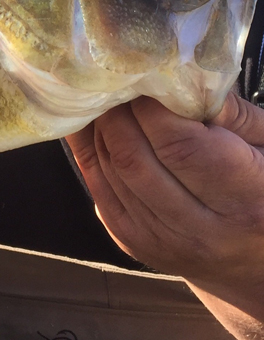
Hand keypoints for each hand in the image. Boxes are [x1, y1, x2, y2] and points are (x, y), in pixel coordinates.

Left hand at [65, 94, 263, 318]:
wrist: (256, 261)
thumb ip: (233, 114)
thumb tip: (182, 78)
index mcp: (246, 200)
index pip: (178, 144)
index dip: (152, 106)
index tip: (147, 79)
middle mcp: (201, 230)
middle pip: (133, 157)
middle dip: (117, 112)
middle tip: (119, 83)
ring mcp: (161, 241)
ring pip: (110, 169)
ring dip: (100, 128)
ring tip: (108, 99)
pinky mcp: (132, 241)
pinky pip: (96, 185)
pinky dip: (91, 150)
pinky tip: (95, 125)